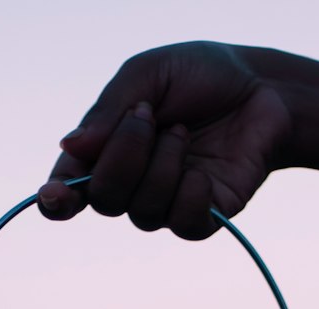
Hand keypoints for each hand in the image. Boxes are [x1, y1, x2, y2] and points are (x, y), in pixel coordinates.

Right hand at [38, 42, 292, 238]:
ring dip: (164, 165)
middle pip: (104, 199)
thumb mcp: (148, 74)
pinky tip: (203, 169)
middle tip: (152, 116)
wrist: (263, 88)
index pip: (69, 188)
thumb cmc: (200, 76)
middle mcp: (131, 184)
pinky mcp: (202, 218)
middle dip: (124, 155)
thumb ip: (108, 111)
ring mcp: (166, 204)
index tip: (55, 195)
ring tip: (186, 132)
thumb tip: (70, 146)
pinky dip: (190, 192)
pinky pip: (181, 224)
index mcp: (107, 150)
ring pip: (143, 211)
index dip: (57, 199)